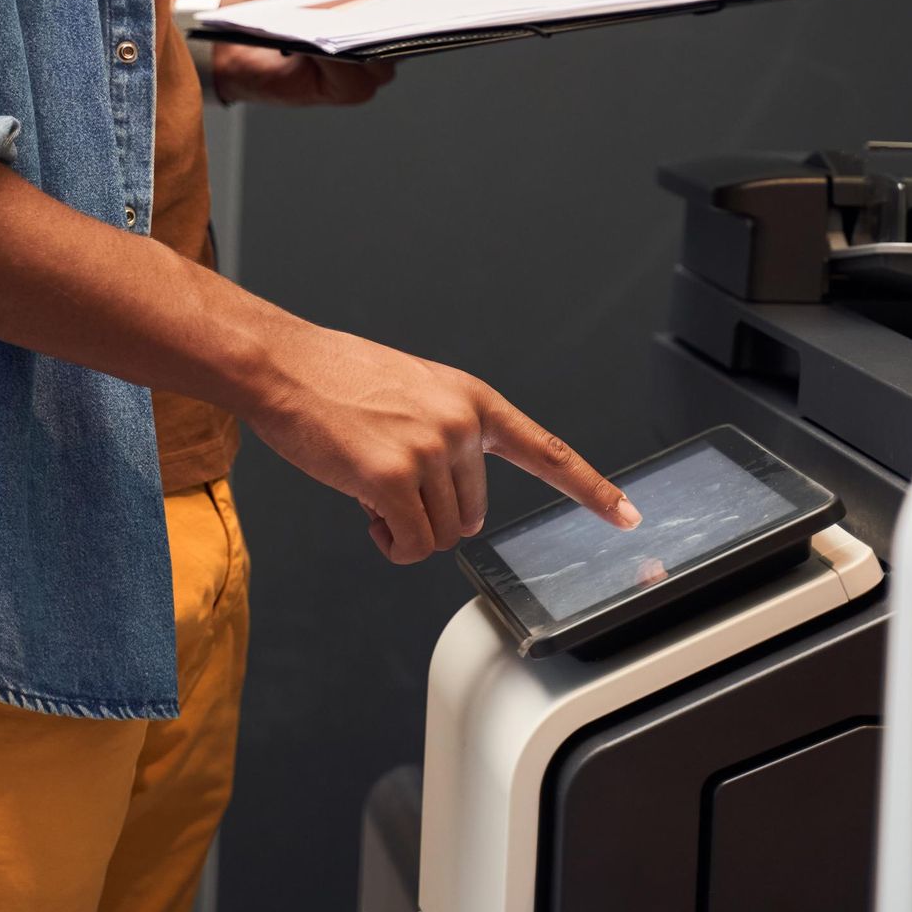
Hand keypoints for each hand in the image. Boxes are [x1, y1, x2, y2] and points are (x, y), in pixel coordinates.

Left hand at [212, 0, 405, 106]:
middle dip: (410, 16)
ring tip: (359, 18)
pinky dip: (341, 59)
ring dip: (371, 38)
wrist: (236, 30)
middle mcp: (382, 37)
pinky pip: (356, 76)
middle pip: (411, 32)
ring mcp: (368, 67)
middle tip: (408, 2)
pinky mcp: (346, 90)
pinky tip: (323, 44)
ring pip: (386, 58)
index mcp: (383, 2)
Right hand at [241, 320, 640, 562]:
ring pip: (439, 535)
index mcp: (471, 399)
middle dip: (432, 513)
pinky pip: (410, 545)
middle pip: (472, 514)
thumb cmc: (337, 381)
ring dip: (404, 528)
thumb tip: (459, 510)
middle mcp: (460, 423)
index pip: (547, 450)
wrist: (283, 367)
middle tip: (389, 482)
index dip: (591, 489)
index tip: (627, 516)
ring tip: (369, 485)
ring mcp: (428, 449)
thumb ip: (450, 439)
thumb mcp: (414, 394)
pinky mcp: (391, 477)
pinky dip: (390, 544)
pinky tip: (366, 513)